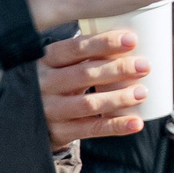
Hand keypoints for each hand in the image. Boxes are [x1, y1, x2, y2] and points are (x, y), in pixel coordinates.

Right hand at [39, 28, 149, 146]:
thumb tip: (130, 40)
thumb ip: (84, 54)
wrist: (29, 118)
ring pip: (88, 103)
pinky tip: (136, 122)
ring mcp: (50, 110)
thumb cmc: (55, 83)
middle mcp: (44, 84)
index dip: (103, 43)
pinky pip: (91, 130)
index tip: (132, 40)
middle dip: (117, 69)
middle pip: (84, 74)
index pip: (75, 48)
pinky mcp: (58, 132)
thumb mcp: (59, 65)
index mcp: (45, 60)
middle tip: (144, 66)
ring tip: (142, 92)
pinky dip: (115, 126)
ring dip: (118, 98)